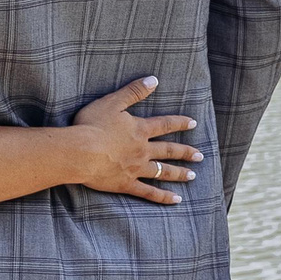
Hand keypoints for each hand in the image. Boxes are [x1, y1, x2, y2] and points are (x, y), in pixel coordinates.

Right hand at [66, 77, 200, 205]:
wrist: (80, 151)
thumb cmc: (92, 125)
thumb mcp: (112, 102)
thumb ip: (134, 91)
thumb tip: (154, 79)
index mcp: (139, 130)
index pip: (165, 125)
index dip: (180, 123)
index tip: (194, 123)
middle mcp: (142, 150)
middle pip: (169, 151)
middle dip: (185, 152)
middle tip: (200, 156)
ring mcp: (136, 169)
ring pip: (163, 172)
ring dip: (179, 173)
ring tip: (192, 176)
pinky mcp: (126, 184)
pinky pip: (149, 192)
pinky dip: (163, 197)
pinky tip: (176, 200)